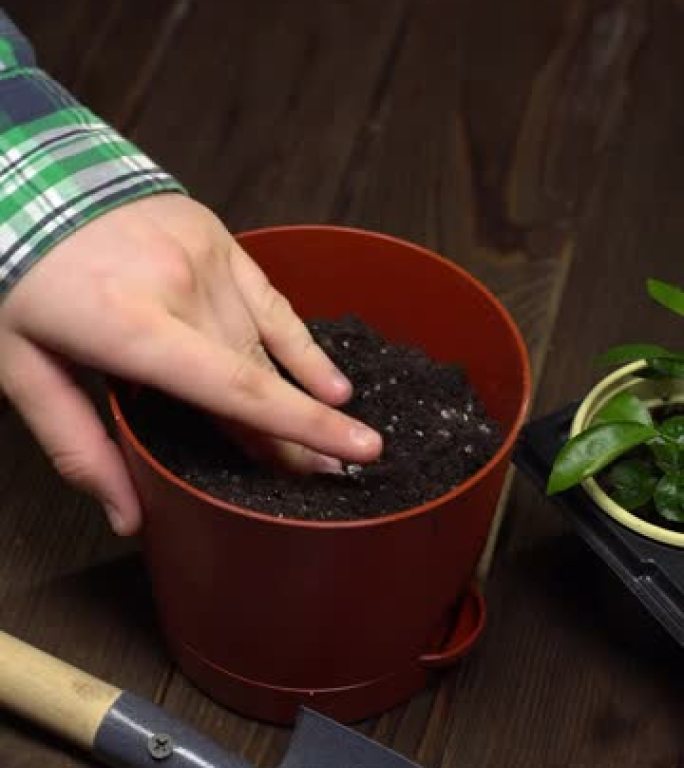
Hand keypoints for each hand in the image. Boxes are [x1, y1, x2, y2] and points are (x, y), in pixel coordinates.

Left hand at [0, 194, 381, 534]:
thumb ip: (79, 448)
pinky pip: (271, 301)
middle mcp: (181, 290)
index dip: (300, 426)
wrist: (29, 182)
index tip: (356, 452)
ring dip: (299, 395)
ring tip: (335, 436)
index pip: (236, 389)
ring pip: (267, 345)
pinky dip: (300, 343)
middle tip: (325, 472)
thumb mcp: (25, 372)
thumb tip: (127, 514)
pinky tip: (329, 377)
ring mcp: (205, 258)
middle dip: (294, 432)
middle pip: (256, 376)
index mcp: (132, 328)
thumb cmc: (20, 279)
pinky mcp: (218, 240)